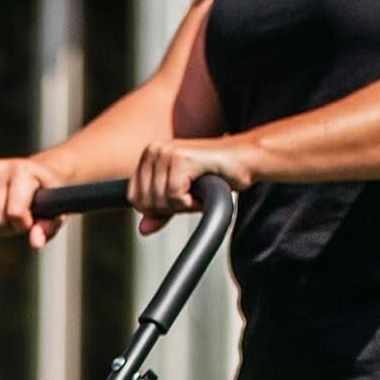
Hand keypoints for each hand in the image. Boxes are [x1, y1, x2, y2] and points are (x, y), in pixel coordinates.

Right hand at [0, 156, 67, 248]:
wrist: (38, 172)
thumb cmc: (47, 192)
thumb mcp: (56, 212)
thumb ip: (47, 228)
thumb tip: (35, 241)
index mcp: (22, 170)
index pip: (14, 213)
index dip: (24, 224)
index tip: (32, 217)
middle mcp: (0, 167)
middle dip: (9, 226)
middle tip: (21, 216)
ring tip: (9, 212)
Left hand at [128, 138, 257, 234]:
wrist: (245, 160)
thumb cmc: (215, 176)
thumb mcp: (181, 197)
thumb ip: (160, 211)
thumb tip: (142, 230)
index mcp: (149, 155)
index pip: (134, 198)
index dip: (157, 208)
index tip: (179, 197)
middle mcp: (154, 150)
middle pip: (144, 202)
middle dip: (169, 208)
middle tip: (191, 194)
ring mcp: (166, 152)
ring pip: (159, 201)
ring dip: (183, 205)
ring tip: (199, 189)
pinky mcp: (181, 159)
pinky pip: (174, 197)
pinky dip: (191, 202)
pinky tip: (203, 188)